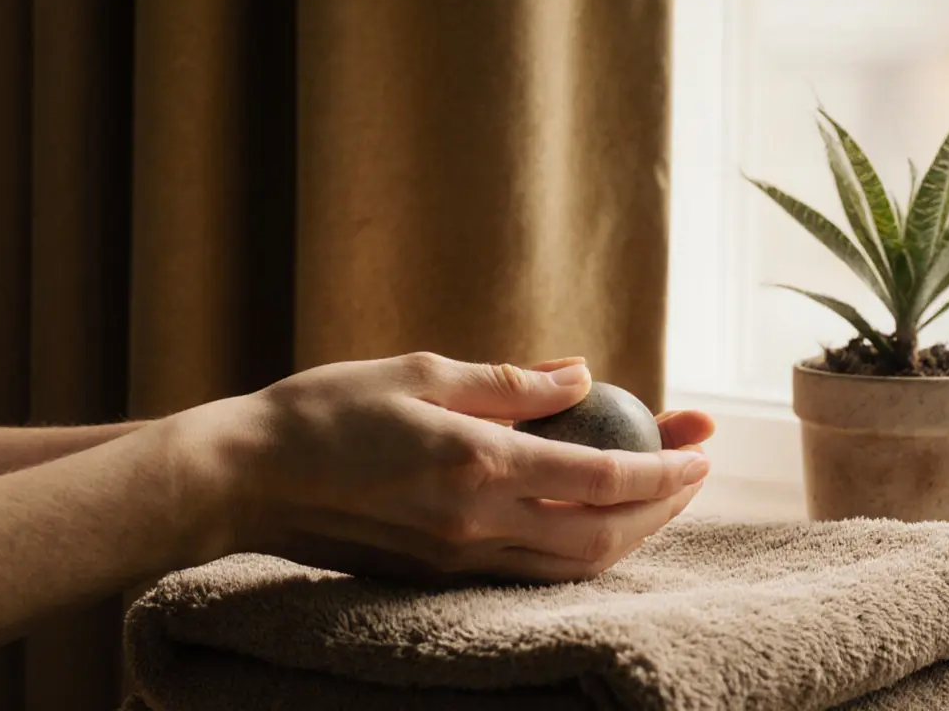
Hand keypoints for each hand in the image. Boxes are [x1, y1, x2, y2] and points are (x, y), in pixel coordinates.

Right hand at [200, 352, 714, 582]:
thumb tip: (580, 373)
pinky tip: (590, 517)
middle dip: (663, 505)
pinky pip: (531, 572)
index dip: (664, 466)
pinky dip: (578, 549)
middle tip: (695, 466)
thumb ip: (508, 381)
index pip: (601, 474)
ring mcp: (457, 560)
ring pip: (573, 565)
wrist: (247, 479)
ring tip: (659, 494)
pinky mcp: (437, 577)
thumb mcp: (418, 372)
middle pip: (604, 535)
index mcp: (476, 465)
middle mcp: (476, 524)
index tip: (701, 446)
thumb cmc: (324, 411)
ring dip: (629, 533)